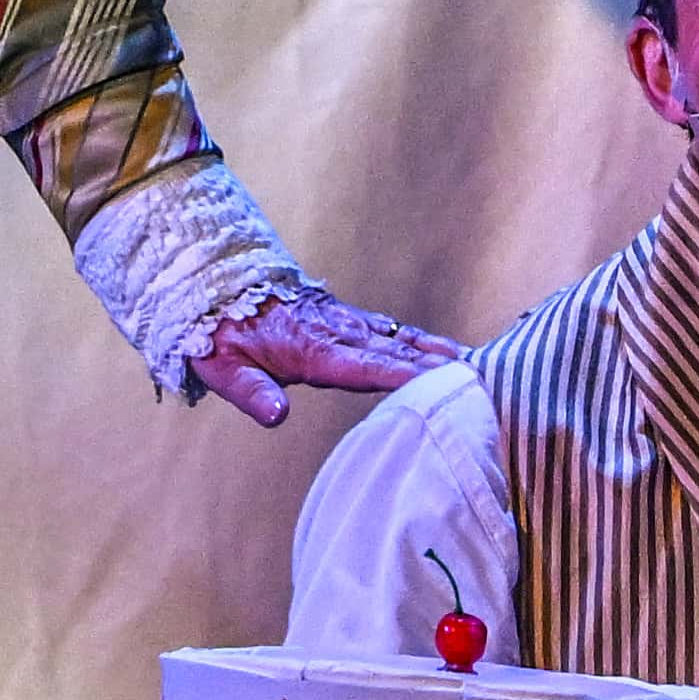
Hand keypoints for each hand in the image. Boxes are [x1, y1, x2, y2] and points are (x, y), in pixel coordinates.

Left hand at [184, 275, 461, 431]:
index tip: (442, 384)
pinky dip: (422, 341)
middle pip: (397, 351)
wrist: (214, 282)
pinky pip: (391, 331)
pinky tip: (448, 352)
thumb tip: (277, 417)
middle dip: (440, 366)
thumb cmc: (216, 333)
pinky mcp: (345, 319)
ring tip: (482, 367)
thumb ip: (250, 392)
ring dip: (440, 352)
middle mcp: (337, 332)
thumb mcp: (221, 367)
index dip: (405, 376)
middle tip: (484, 381)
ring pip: (400, 338)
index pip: (366, 367)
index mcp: (311, 349)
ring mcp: (344, 322)